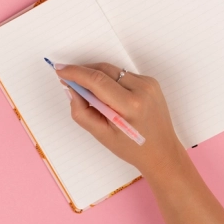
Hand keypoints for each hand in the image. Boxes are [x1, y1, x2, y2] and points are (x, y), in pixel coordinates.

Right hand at [55, 63, 186, 182]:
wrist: (163, 153)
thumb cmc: (132, 148)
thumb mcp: (101, 135)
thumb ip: (81, 111)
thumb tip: (71, 89)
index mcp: (130, 105)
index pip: (97, 80)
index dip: (76, 73)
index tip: (60, 70)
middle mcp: (142, 89)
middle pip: (104, 70)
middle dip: (83, 72)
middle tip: (67, 78)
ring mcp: (149, 84)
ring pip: (113, 71)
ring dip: (96, 76)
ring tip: (86, 90)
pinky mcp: (151, 82)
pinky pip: (123, 75)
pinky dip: (110, 80)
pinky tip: (107, 95)